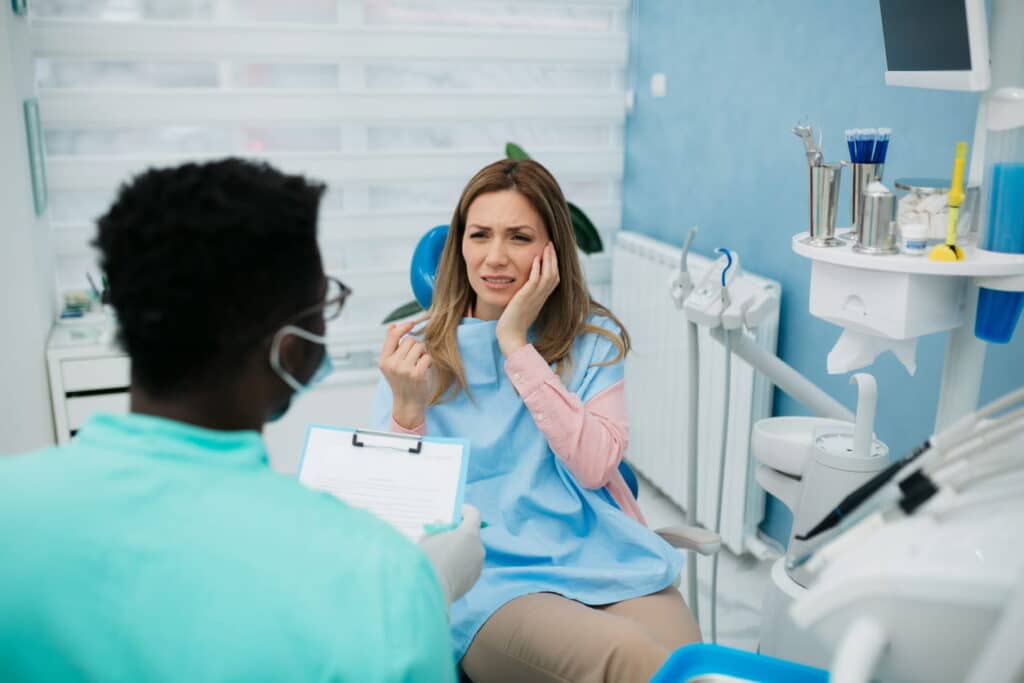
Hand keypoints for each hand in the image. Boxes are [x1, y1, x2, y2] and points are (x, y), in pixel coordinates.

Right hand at [379, 319, 430, 428]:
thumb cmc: (402, 382)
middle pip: (410, 340)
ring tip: (419, 364)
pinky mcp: (417, 374)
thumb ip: (391, 346)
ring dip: (423, 353)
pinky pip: (427, 357)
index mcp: (384, 360)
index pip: (393, 335)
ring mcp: (404, 369)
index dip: (403, 326)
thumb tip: (392, 325)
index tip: (411, 323)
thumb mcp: (391, 364)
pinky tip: (425, 370)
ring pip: (420, 346)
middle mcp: (392, 364)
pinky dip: (429, 362)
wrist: (408, 403)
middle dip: (416, 346)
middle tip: (415, 359)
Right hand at [418, 504, 484, 603]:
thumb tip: (441, 526)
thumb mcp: (427, 539)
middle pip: (472, 535)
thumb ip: (437, 530)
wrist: (428, 592)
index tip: (457, 512)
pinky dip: (460, 566)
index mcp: (468, 534)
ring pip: (470, 552)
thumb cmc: (426, 561)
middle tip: (444, 535)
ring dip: (460, 551)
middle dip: (460, 534)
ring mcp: (478, 566)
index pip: (474, 515)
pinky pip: (468, 567)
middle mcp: (478, 549)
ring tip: (443, 556)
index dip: (465, 511)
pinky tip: (445, 570)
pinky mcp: (473, 581)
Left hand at [496, 242, 558, 356]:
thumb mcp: (523, 308)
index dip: (554, 266)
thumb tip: (523, 292)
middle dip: (553, 258)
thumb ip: (526, 298)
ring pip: (548, 275)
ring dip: (548, 259)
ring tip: (546, 246)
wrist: (510, 336)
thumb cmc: (513, 325)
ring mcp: (534, 298)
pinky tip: (536, 258)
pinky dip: (537, 269)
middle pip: (554, 275)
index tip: (551, 253)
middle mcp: (540, 297)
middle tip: (551, 244)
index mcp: (541, 299)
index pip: (553, 280)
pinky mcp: (525, 298)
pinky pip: (535, 281)